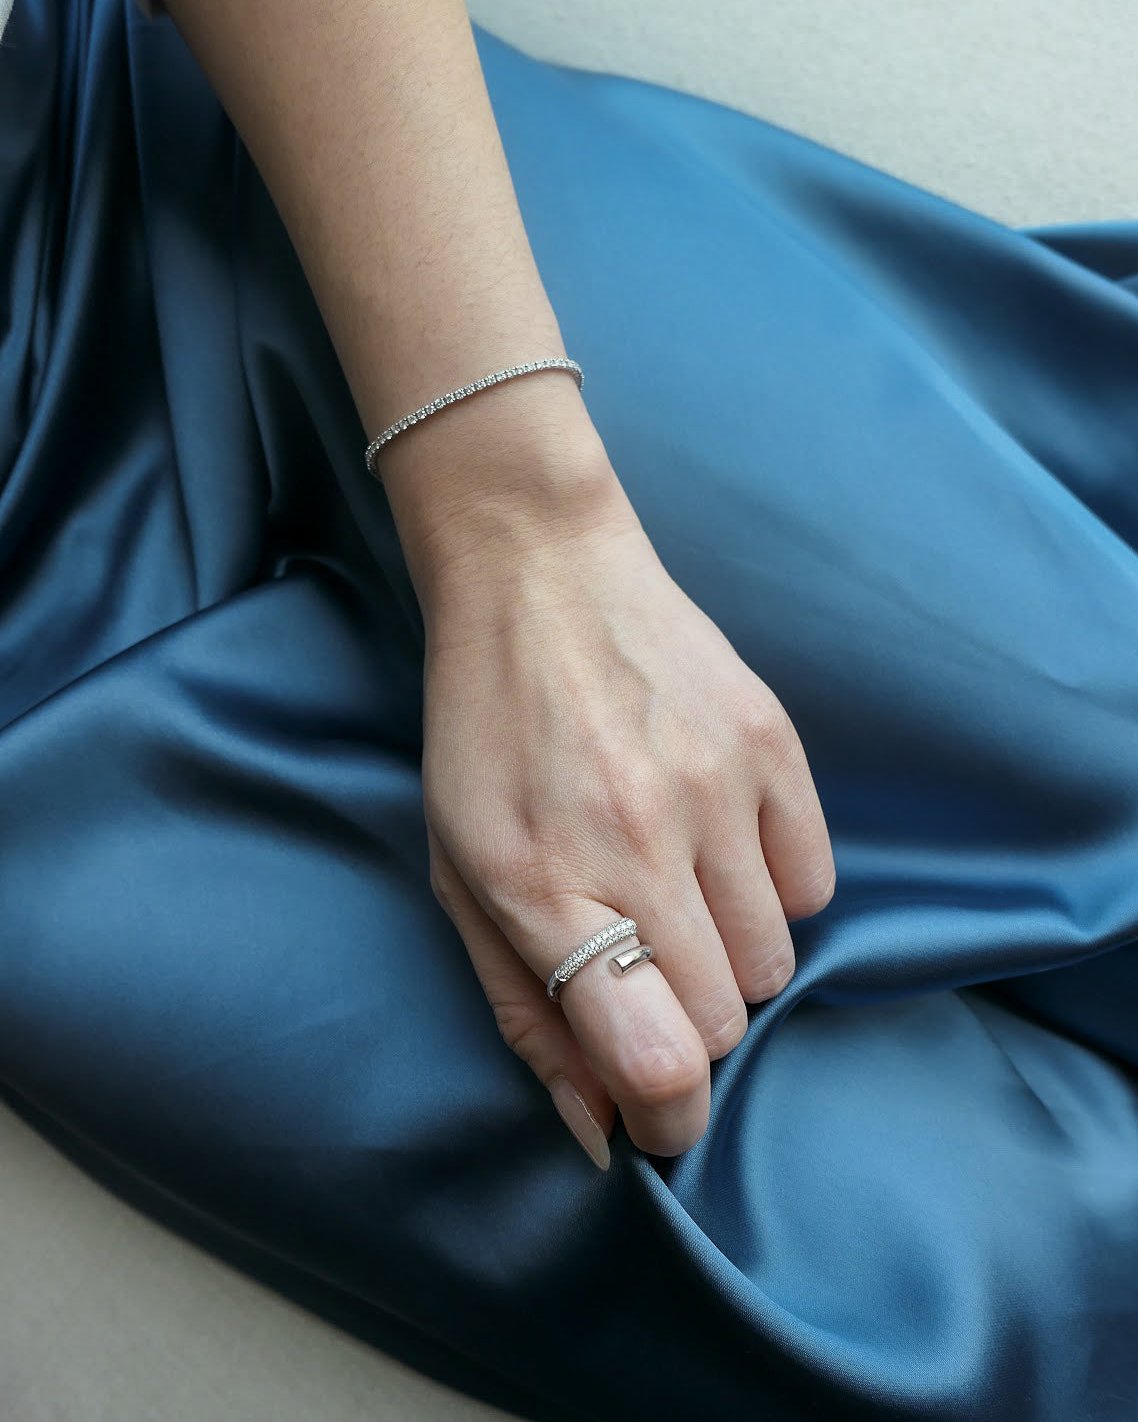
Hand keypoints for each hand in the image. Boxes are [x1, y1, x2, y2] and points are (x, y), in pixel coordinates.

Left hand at [419, 464, 834, 1165]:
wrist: (538, 577)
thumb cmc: (485, 738)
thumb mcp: (460, 875)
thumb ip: (525, 1010)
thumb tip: (598, 1130)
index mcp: (540, 884)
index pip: (656, 1059)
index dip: (667, 1118)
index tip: (657, 1115)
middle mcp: (636, 841)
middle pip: (725, 1022)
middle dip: (685, 1027)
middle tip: (645, 972)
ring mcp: (715, 787)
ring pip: (776, 961)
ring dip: (729, 959)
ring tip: (677, 892)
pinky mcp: (771, 744)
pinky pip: (816, 885)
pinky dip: (774, 893)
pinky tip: (718, 845)